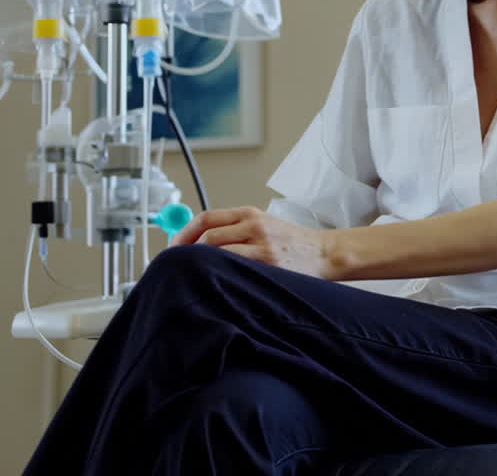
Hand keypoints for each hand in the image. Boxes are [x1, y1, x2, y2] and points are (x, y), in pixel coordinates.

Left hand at [169, 206, 332, 278]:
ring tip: (191, 276)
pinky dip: (220, 275)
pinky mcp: (269, 263)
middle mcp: (254, 225)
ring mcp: (262, 245)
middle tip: (176, 267)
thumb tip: (196, 242)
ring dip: (200, 266)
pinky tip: (215, 283)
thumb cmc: (292, 243)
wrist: (324, 253)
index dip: (183, 234)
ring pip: (218, 253)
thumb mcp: (263, 225)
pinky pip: (235, 268)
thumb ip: (234, 229)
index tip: (172, 248)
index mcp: (249, 213)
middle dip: (185, 253)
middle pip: (207, 236)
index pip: (206, 218)